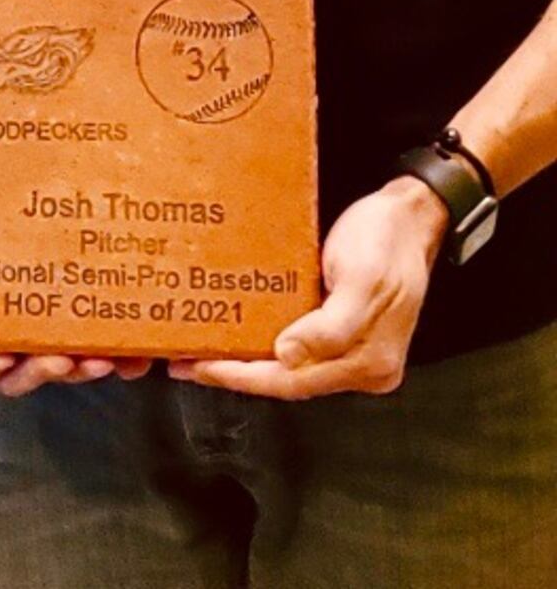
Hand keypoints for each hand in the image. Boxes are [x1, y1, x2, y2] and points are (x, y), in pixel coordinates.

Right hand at [0, 164, 151, 398]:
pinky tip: (128, 344)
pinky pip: (96, 340)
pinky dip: (115, 352)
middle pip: (16, 377)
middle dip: (40, 375)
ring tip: (103, 356)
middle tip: (64, 359)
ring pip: (61, 365)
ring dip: (82, 369)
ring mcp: (39, 316)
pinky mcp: (74, 301)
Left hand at [169, 176, 447, 399]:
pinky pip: (299, 346)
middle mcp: (363, 367)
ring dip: (248, 362)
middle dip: (237, 374)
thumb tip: (287, 357)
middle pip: (288, 381)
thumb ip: (330, 327)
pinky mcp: (345, 331)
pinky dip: (266, 344)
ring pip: (291, 368)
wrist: (410, 214)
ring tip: (204, 351)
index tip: (200, 368)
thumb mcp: (362, 278)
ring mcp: (355, 352)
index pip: (293, 382)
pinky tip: (241, 333)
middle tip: (186, 362)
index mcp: (369, 362)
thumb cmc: (387, 240)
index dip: (243, 378)